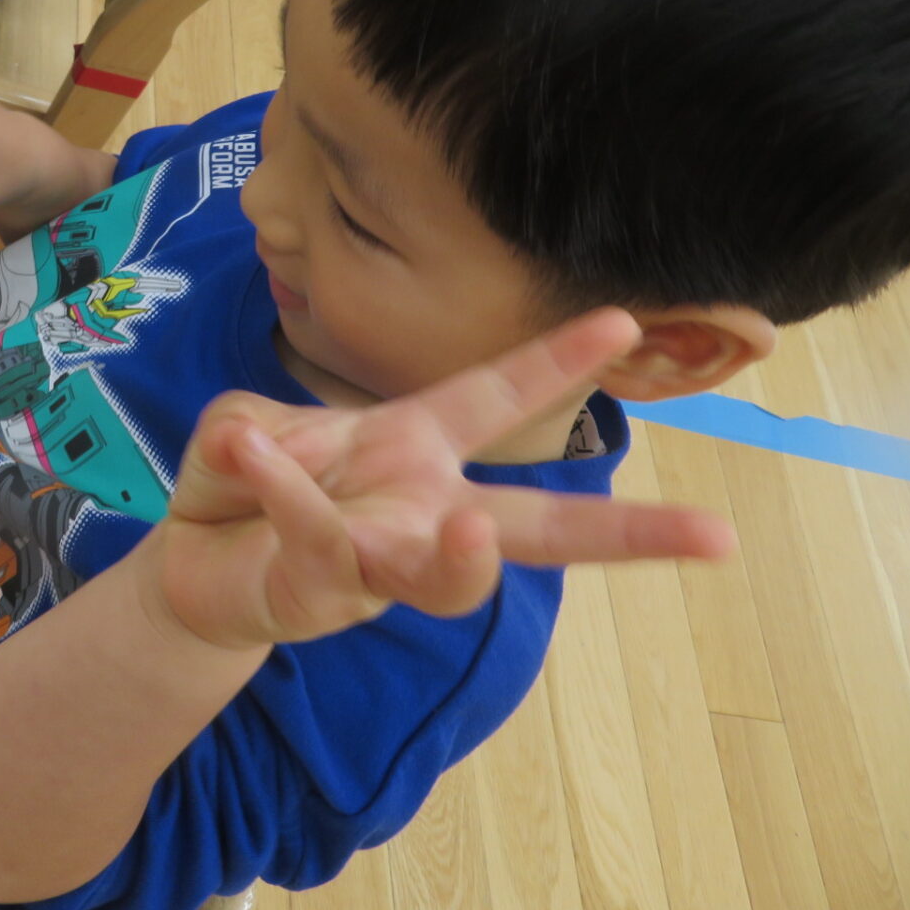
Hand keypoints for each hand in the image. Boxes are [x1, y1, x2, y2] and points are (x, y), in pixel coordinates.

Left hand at [147, 310, 736, 650]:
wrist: (193, 565)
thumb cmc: (248, 483)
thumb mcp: (253, 424)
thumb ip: (262, 427)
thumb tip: (248, 443)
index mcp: (415, 443)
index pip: (497, 396)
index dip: (557, 361)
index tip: (625, 317)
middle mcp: (419, 506)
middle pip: (537, 529)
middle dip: (626, 533)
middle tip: (716, 535)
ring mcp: (381, 559)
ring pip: (444, 575)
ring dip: (462, 555)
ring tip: (471, 526)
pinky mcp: (325, 592)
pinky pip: (319, 539)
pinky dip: (284, 492)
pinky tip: (249, 456)